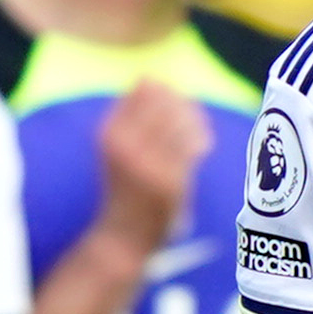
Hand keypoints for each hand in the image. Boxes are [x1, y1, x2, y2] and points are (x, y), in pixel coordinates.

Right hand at [92, 79, 209, 258]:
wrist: (124, 235)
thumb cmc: (124, 188)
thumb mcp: (116, 147)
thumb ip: (129, 115)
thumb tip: (149, 78)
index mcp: (109, 133)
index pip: (142, 90)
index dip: (163, 88)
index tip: (175, 97)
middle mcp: (126, 145)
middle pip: (163, 103)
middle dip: (182, 102)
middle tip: (192, 112)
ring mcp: (148, 163)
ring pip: (180, 123)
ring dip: (194, 120)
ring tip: (198, 128)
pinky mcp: (169, 181)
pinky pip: (191, 148)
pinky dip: (200, 140)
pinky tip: (203, 145)